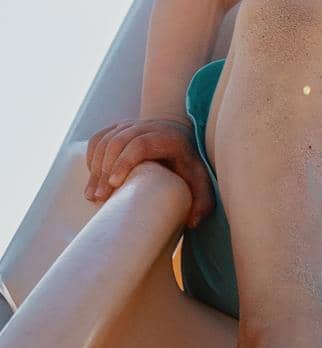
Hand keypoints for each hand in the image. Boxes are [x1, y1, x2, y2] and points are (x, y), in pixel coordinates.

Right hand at [84, 117, 215, 228]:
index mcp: (168, 138)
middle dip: (105, 169)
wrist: (181, 138)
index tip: (114, 184)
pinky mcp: (118, 128)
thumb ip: (203, 202)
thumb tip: (191, 223)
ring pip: (105, 140)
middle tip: (99, 198)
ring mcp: (131, 125)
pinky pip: (99, 138)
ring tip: (92, 195)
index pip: (140, 143)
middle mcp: (148, 127)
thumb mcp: (202, 182)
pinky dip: (92, 157)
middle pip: (118, 142)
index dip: (124, 161)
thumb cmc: (189, 165)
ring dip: (95, 167)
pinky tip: (93, 178)